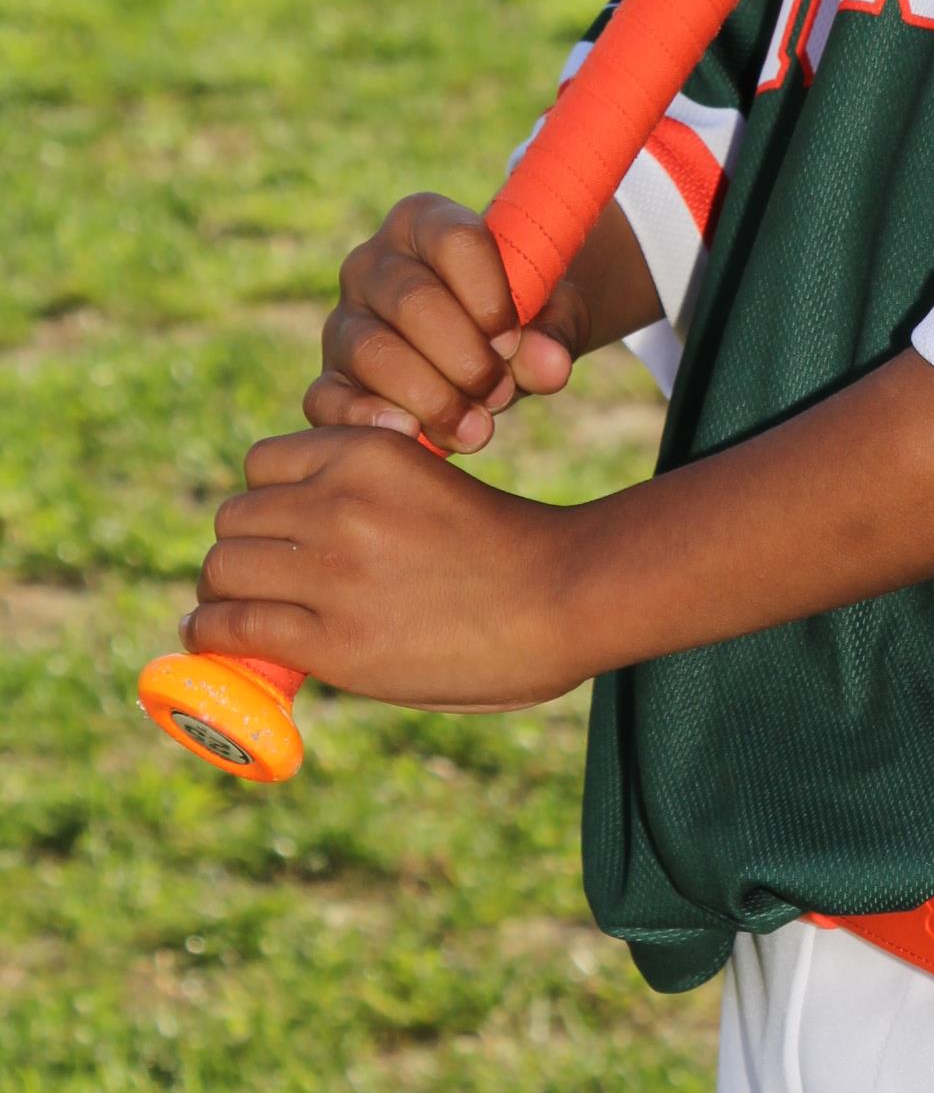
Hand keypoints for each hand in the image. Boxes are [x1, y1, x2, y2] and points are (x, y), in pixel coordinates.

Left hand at [188, 427, 589, 708]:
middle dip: (241, 546)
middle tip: (260, 578)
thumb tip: (305, 523)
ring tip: (235, 613)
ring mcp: (331, 571)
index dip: (266, 497)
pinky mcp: (332, 640)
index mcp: (367, 453)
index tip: (278, 529)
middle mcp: (338, 501)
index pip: (261, 462)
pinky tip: (212, 639)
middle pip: (233, 516)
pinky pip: (232, 625)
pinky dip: (211, 633)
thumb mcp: (428, 480)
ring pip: (221, 568)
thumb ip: (365, 490)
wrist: (563, 596)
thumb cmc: (508, 546)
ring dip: (222, 591)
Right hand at [306, 192, 627, 454]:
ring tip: (477, 428)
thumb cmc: (519, 317)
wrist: (492, 350)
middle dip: (466, 357)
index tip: (512, 339)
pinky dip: (370, 421)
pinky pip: (329, 399)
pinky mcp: (328, 379)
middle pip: (413, 301)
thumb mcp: (549, 315)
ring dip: (431, 396)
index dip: (491, 297)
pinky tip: (414, 435)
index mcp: (423, 221)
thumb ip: (555, 333)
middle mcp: (371, 263)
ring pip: (372, 352)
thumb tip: (550, 366)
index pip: (454, 241)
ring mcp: (343, 321)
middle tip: (500, 392)